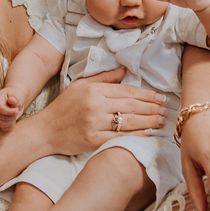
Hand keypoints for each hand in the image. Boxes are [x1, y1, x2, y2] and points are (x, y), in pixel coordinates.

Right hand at [0, 89, 23, 131]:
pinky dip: (10, 125)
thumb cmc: (17, 95)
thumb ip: (14, 98)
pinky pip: (4, 127)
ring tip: (15, 114)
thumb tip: (11, 99)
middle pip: (1, 117)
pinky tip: (13, 119)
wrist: (17, 99)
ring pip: (2, 123)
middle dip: (11, 115)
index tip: (17, 110)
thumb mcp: (17, 94)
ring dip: (11, 120)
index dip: (9, 111)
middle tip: (17, 109)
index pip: (0, 108)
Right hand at [30, 68, 164, 156]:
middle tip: (164, 109)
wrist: (45, 130)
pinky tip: (147, 133)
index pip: (127, 90)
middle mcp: (96, 105)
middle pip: (132, 105)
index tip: (159, 96)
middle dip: (151, 107)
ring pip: (129, 121)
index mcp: (94, 89)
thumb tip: (124, 71)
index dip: (146, 94)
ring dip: (149, 121)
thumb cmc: (62, 107)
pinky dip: (136, 135)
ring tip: (160, 120)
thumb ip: (103, 78)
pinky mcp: (94, 139)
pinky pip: (120, 136)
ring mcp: (95, 123)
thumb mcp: (79, 85)